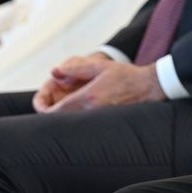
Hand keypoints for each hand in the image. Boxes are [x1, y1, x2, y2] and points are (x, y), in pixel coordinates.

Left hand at [32, 56, 164, 112]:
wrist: (150, 87)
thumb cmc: (127, 76)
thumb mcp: (100, 66)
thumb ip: (75, 69)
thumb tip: (54, 71)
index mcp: (89, 97)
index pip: (57, 111)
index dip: (44, 110)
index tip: (41, 105)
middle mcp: (93, 111)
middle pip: (61, 122)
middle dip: (50, 115)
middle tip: (48, 106)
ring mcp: (99, 120)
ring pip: (71, 125)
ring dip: (62, 118)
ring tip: (61, 107)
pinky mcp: (105, 124)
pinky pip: (83, 126)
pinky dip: (75, 121)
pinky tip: (77, 112)